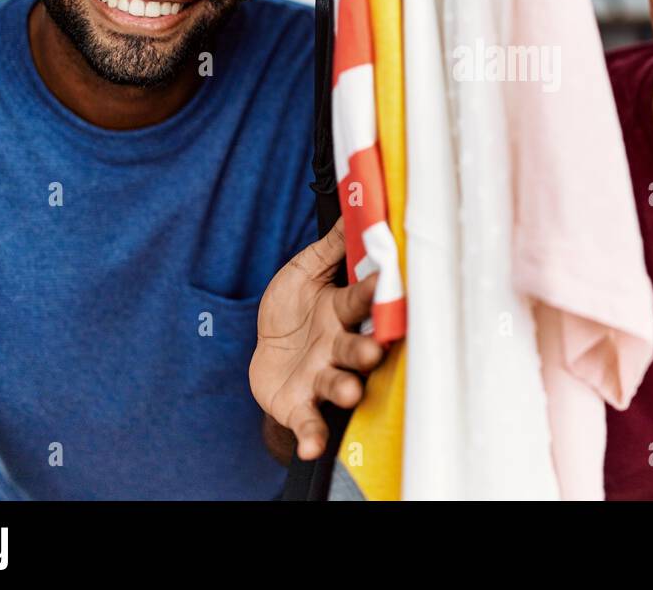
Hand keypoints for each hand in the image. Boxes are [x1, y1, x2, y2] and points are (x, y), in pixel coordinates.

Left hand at [249, 220, 385, 459]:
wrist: (266, 355)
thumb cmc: (293, 310)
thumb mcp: (304, 271)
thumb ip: (329, 247)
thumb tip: (354, 206)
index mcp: (341, 309)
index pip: (360, 299)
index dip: (373, 292)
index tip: (387, 282)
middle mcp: (338, 345)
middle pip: (357, 346)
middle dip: (366, 348)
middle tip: (374, 348)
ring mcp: (321, 377)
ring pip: (339, 382)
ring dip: (346, 388)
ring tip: (350, 391)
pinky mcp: (301, 405)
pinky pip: (310, 421)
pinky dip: (312, 435)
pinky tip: (311, 447)